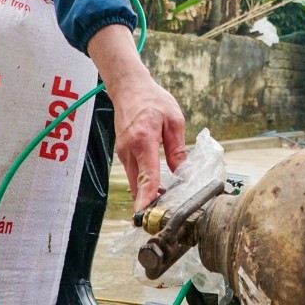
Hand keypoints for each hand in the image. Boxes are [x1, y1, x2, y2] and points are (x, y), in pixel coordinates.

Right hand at [87, 25, 186, 210]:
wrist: (129, 87)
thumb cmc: (152, 99)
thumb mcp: (173, 120)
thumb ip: (177, 149)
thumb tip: (182, 172)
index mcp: (144, 141)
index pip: (147, 176)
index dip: (149, 198)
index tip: (149, 214)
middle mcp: (129, 150)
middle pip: (137, 186)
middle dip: (148, 203)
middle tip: (162, 217)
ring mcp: (123, 152)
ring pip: (134, 182)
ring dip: (146, 194)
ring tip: (163, 205)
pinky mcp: (123, 153)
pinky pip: (132, 174)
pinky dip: (142, 183)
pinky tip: (156, 188)